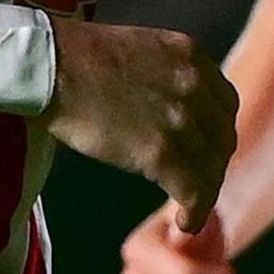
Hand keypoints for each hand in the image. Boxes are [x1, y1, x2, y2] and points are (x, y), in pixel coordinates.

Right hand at [42, 19, 238, 230]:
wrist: (49, 66)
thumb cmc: (76, 59)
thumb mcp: (140, 51)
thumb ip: (165, 75)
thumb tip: (167, 109)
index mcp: (191, 56)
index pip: (224, 105)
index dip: (216, 133)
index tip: (203, 151)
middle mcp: (195, 84)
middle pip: (222, 137)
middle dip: (212, 164)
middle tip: (195, 183)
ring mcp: (181, 118)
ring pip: (212, 168)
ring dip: (204, 193)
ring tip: (189, 208)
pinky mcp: (161, 151)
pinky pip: (195, 190)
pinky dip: (195, 212)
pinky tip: (184, 222)